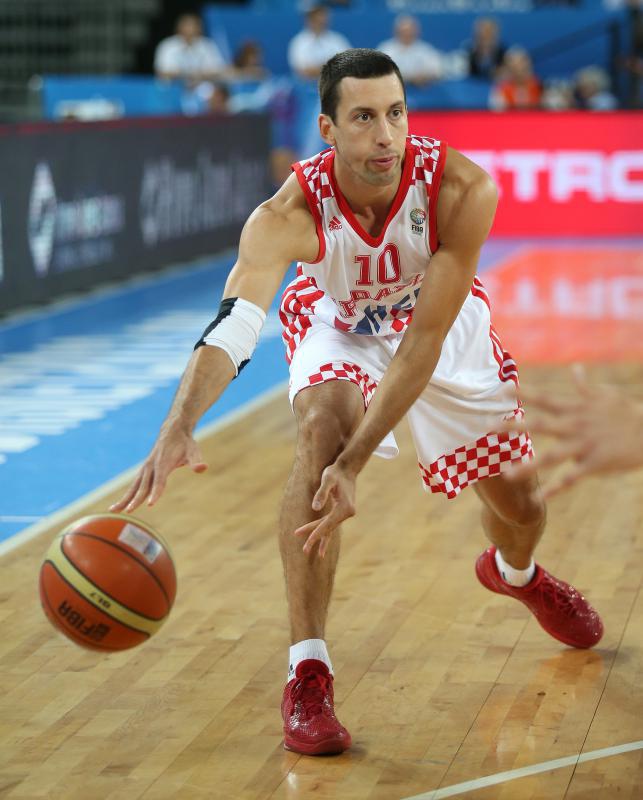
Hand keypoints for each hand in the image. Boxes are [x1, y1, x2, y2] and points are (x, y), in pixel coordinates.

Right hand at [109, 423, 207, 512]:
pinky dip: (127, 494)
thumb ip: (196, 461)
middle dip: (136, 499)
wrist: (173, 430)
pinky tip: (120, 505)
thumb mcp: (194, 451)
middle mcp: (151, 466)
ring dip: (124, 498)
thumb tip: (203, 468)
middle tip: (129, 511)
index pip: (159, 481)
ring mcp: (146, 468)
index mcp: (163, 464)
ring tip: (113, 510)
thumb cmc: (185, 443)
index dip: (156, 492)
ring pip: (134, 486)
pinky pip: (134, 485)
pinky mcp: (144, 470)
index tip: (151, 504)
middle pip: (143, 485)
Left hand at [293, 460, 356, 558]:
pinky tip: (316, 540)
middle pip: (328, 528)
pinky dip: (322, 531)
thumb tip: (315, 508)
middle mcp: (347, 513)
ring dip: (317, 536)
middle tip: (303, 550)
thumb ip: (322, 493)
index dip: (316, 533)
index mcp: (345, 508)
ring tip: (306, 549)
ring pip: (328, 527)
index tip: (308, 542)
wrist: (347, 469)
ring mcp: (344, 513)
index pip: (328, 524)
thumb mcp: (327, 479)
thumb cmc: (336, 472)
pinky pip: (330, 524)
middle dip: (315, 538)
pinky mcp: (340, 512)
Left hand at [505, 365, 642, 496]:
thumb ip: (585, 386)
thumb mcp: (607, 396)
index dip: (524, 393)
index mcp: (577, 409)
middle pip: (540, 425)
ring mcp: (585, 445)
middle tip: (487, 428)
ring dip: (529, 465)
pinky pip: (571, 478)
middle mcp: (576, 425)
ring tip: (507, 474)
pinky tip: (537, 498)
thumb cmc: (628, 414)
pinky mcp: (595, 464)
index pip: (545, 398)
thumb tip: (575, 369)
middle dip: (514, 426)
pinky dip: (554, 490)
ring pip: (552, 457)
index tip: (501, 389)